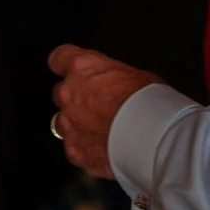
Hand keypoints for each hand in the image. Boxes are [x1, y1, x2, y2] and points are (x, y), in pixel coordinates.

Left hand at [47, 45, 162, 178]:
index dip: (65, 65)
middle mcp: (69, 94)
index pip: (59, 58)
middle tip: (99, 107)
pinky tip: (104, 151)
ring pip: (62, 123)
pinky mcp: (75, 151)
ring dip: (77, 125)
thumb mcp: (136, 75)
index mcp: (82, 68)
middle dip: (75, 100)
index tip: (70, 70)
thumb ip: (113, 79)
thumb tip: (117, 86)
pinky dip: (85, 150)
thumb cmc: (148, 103)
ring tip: (102, 132)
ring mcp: (69, 124)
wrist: (150, 138)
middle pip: (61, 93)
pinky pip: (74, 149)